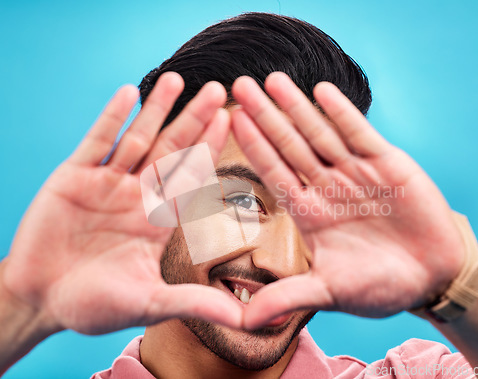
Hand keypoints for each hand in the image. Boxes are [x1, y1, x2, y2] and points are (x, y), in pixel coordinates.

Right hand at [2, 72, 241, 334]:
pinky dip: (112, 118)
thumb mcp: (150, 304)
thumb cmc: (93, 305)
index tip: (232, 122)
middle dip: (193, 120)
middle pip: (171, 150)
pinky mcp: (74, 176)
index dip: (211, 149)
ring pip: (138, 138)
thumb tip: (246, 320)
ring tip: (179, 79)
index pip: (191, 177)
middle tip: (218, 90)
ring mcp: (107, 182)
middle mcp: (137, 195)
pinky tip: (129, 93)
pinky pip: (96, 141)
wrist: (40, 300)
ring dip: (157, 109)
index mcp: (158, 220)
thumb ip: (195, 302)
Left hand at [231, 72, 465, 327]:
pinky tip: (321, 91)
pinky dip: (342, 113)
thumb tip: (244, 321)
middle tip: (238, 85)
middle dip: (265, 116)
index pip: (273, 172)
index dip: (252, 146)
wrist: (431, 276)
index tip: (229, 120)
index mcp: (308, 212)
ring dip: (296, 106)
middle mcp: (326, 186)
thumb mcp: (330, 292)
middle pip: (289, 144)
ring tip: (272, 79)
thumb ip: (289, 297)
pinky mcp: (387, 163)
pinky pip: (359, 133)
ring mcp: (354, 172)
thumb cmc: (380, 286)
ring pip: (319, 133)